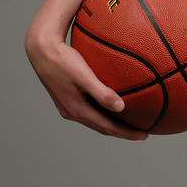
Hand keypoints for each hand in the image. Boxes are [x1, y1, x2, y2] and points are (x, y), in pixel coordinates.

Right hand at [26, 30, 147, 140]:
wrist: (41, 50)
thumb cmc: (64, 60)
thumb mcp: (84, 76)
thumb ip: (101, 92)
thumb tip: (121, 107)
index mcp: (77, 110)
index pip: (107, 127)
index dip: (127, 133)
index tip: (144, 135)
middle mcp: (72, 112)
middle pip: (102, 127)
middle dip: (122, 131)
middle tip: (141, 132)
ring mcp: (68, 106)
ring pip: (95, 119)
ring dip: (112, 122)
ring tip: (129, 121)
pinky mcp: (67, 98)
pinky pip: (90, 109)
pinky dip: (103, 111)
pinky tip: (111, 103)